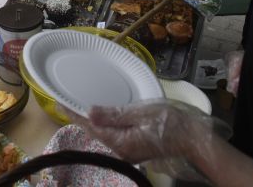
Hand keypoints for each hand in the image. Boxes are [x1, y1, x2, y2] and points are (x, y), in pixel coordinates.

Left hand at [62, 101, 229, 179]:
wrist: (193, 138)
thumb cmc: (170, 122)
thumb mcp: (142, 112)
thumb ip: (114, 114)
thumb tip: (89, 112)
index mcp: (121, 142)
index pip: (90, 127)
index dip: (73, 114)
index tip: (59, 102)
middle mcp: (121, 151)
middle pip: (94, 133)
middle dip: (79, 117)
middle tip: (65, 100)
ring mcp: (127, 152)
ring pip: (102, 135)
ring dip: (90, 122)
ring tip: (77, 105)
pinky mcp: (133, 149)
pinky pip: (112, 137)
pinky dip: (103, 126)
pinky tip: (99, 116)